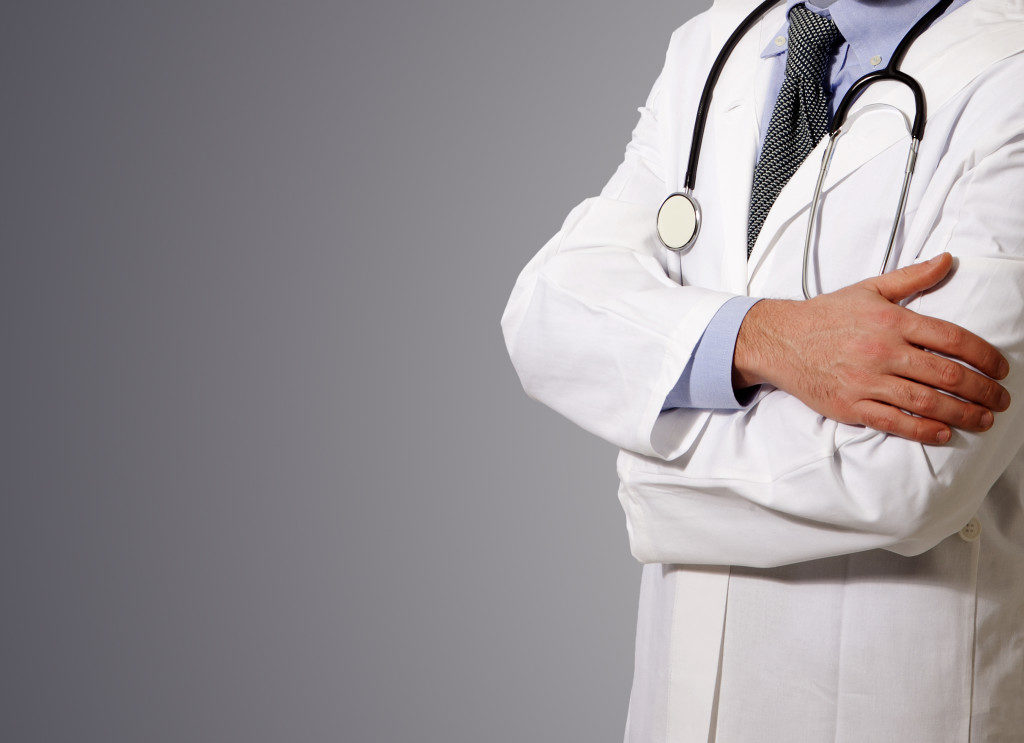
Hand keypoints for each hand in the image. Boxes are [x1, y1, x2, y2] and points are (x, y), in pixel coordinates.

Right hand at [732, 252, 1011, 443]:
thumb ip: (912, 277)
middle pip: (947, 375)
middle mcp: (882, 351)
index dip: (985, 356)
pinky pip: (894, 422)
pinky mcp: (850, 405)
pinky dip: (922, 429)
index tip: (1001, 370)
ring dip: (962, 413)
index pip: (953, 339)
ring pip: (926, 402)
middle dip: (982, 391)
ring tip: (982, 419)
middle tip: (1000, 400)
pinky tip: (943, 432)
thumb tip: (947, 260)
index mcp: (892, 321)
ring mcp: (866, 381)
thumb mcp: (869, 289)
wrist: (779, 340)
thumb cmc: (825, 315)